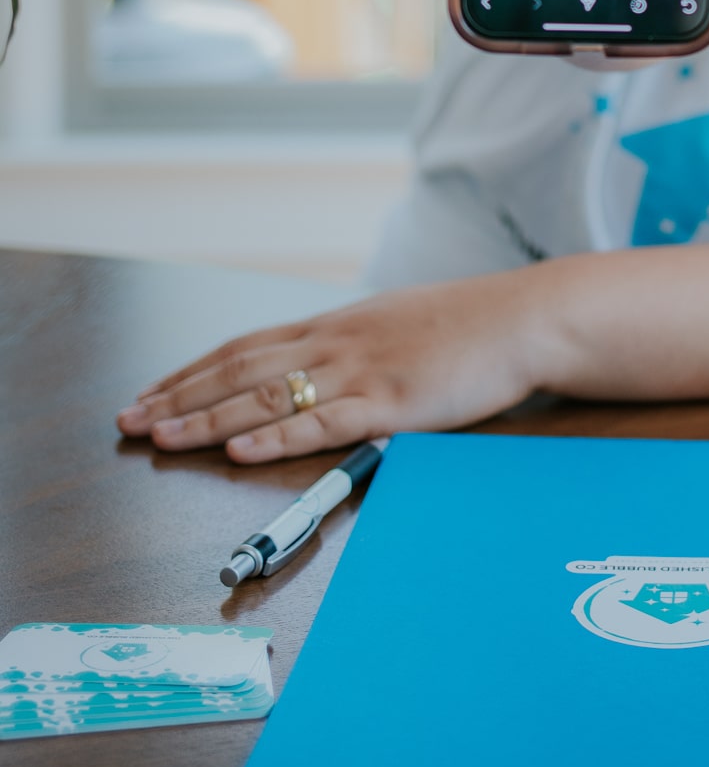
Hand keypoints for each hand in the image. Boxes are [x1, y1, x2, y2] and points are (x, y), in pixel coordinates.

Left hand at [115, 273, 543, 462]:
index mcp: (334, 326)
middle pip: (240, 371)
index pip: (243, 348)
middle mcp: (335, 343)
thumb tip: (313, 368)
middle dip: (179, 397)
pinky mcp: (391, 403)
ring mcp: (361, 372)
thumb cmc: (465, 326)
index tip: (149, 392)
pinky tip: (237, 448)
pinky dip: (274, 436)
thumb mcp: (393, 324)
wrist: (521, 318)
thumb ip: (350, 346)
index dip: (191, 372)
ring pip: (267, 397)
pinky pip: (321, 423)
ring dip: (207, 419)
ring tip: (160, 435)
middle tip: (128, 420)